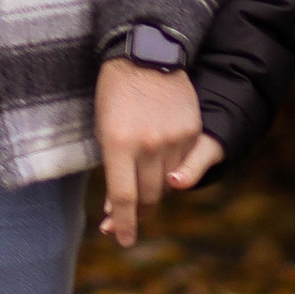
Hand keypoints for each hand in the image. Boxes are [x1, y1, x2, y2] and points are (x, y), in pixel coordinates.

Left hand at [96, 59, 213, 247]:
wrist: (145, 55)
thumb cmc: (114, 95)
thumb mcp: (103, 131)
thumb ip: (113, 170)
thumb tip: (115, 208)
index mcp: (118, 144)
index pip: (123, 197)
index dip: (123, 223)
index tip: (122, 239)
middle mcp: (148, 144)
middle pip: (147, 195)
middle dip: (137, 209)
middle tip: (127, 214)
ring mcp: (173, 138)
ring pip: (167, 184)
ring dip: (155, 190)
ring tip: (143, 186)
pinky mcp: (191, 131)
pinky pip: (184, 165)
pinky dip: (173, 172)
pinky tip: (163, 169)